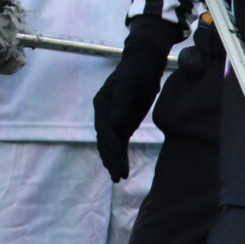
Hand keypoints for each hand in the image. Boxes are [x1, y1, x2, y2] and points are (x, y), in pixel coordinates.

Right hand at [93, 15, 181, 181]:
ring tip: (118, 178)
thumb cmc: (137, 73)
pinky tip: (121, 168)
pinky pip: (119, 142)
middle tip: (118, 176)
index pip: (104, 130)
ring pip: (111, 143)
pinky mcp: (122, 123)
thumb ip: (122, 104)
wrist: (143, 65)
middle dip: (111, 158)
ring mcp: (112, 119)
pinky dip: (120, 155)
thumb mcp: (130, 86)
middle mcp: (103, 113)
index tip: (117, 162)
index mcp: (101, 104)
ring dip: (113, 160)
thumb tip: (114, 125)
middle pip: (105, 140)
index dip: (110, 147)